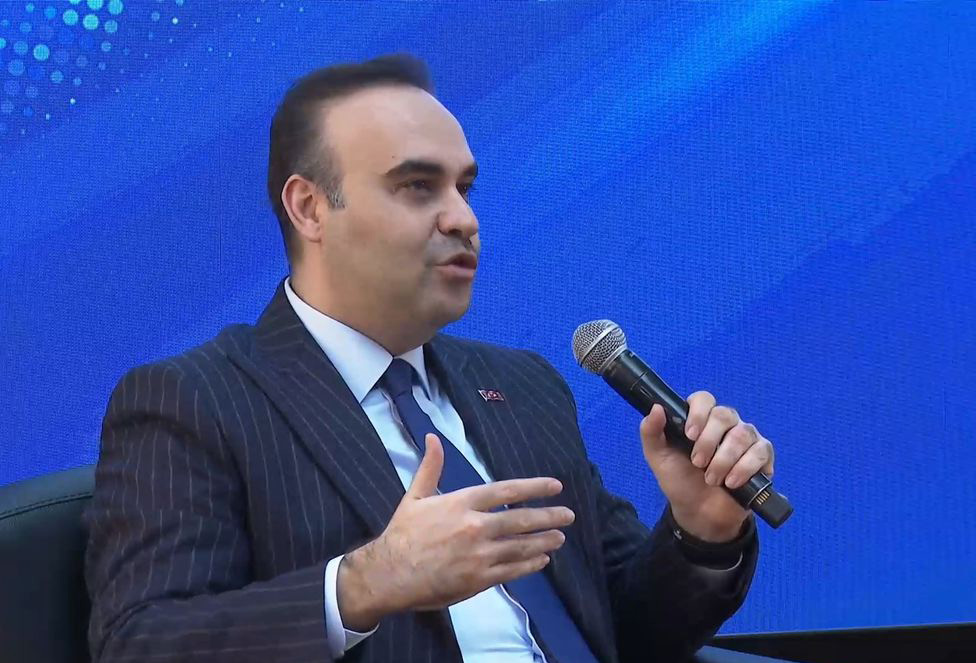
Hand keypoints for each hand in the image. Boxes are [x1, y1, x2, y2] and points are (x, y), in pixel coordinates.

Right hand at [337, 434, 574, 630]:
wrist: (390, 574)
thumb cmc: (403, 534)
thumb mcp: (415, 496)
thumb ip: (430, 467)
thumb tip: (434, 437)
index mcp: (462, 502)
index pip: (506, 490)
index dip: (534, 488)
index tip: (555, 487)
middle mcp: (475, 526)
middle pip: (521, 519)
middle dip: (548, 516)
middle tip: (568, 515)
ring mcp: (480, 555)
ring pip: (521, 545)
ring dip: (544, 541)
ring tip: (560, 538)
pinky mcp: (479, 579)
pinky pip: (512, 570)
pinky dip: (530, 564)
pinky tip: (542, 560)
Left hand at [639, 392, 774, 541]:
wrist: (699, 513)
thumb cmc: (680, 481)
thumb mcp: (658, 458)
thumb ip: (651, 432)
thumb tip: (656, 407)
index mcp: (701, 419)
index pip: (704, 399)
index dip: (698, 413)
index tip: (689, 435)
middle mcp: (726, 424)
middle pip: (725, 415)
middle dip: (709, 441)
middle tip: (697, 463)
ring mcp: (746, 438)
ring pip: (742, 434)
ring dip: (724, 460)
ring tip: (711, 479)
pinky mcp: (762, 456)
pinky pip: (761, 451)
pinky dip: (744, 468)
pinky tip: (731, 482)